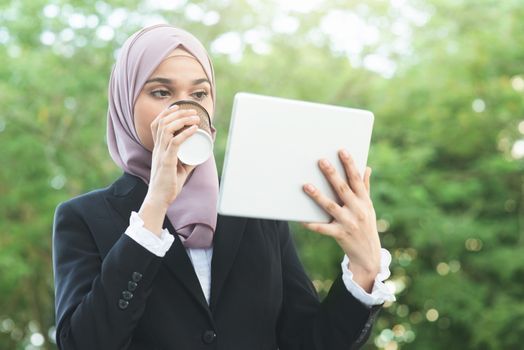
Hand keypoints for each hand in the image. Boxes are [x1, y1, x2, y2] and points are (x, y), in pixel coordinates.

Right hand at [146, 104, 200, 209]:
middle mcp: (157, 148)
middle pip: (163, 122)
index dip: (166, 113)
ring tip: (195, 118)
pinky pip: (174, 143)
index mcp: (158, 148)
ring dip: (182, 120)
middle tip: (193, 112)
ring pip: (167, 129)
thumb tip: (202, 154)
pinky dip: (185, 134)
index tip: (178, 107)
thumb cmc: (169, 185)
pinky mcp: (166, 161)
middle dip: (179, 113)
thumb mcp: (180, 168)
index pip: (157, 124)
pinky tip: (194, 129)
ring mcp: (161, 154)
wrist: (160, 199)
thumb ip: (188, 160)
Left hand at [301, 149, 380, 291]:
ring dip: (318, 196)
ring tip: (306, 185)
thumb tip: (366, 167)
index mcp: (364, 201)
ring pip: (330, 206)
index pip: (356, 179)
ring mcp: (349, 223)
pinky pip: (323, 228)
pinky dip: (312, 224)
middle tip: (321, 161)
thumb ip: (365, 187)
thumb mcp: (368, 207)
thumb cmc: (366, 225)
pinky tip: (301, 218)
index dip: (350, 164)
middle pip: (343, 189)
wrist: (369, 255)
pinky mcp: (340, 235)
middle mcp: (358, 210)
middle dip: (332, 174)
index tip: (342, 151)